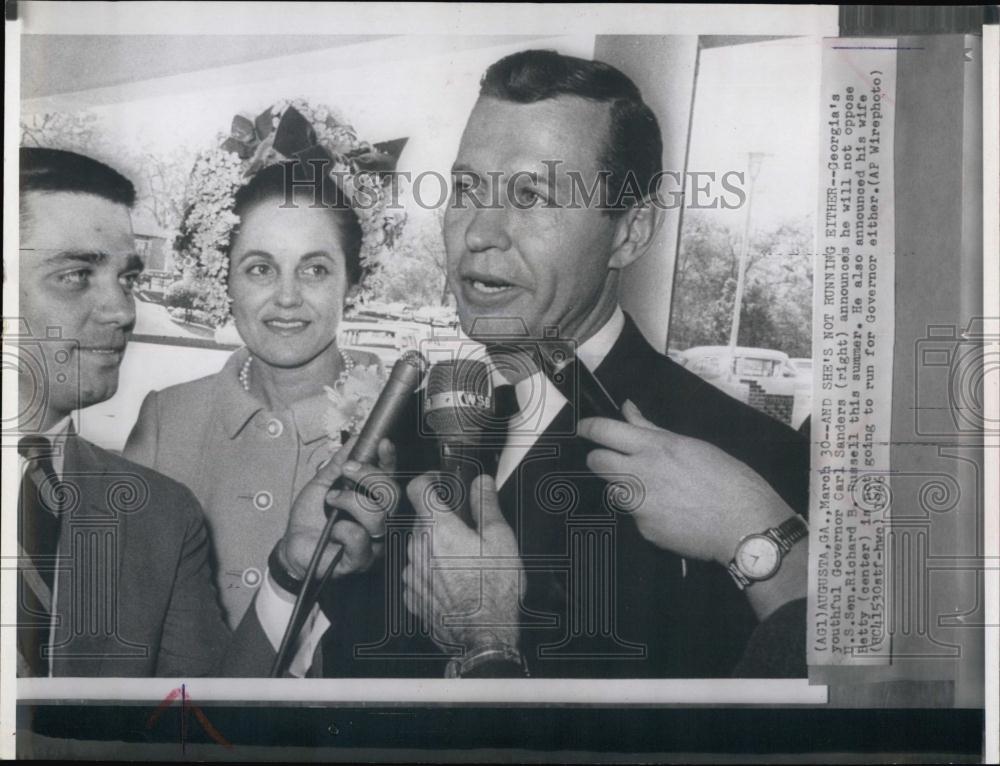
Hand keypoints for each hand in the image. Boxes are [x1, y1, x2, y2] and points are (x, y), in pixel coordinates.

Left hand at [279, 436, 398, 580]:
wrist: (292, 546)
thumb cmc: (309, 518)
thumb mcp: (322, 484)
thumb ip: (339, 464)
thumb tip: (354, 441)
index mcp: (373, 500)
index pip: (390, 478)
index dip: (390, 460)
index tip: (382, 443)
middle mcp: (380, 519)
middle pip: (392, 494)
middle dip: (369, 475)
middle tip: (346, 470)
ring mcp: (374, 541)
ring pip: (379, 515)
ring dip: (351, 502)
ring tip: (331, 501)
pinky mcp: (361, 559)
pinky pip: (360, 538)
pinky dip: (344, 529)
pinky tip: (334, 530)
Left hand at [402, 473, 523, 652]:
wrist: (483, 635)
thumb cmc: (494, 589)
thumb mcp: (500, 539)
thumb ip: (486, 504)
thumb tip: (481, 483)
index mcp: (438, 527)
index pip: (417, 488)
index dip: (430, 481)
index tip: (441, 484)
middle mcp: (417, 547)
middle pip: (422, 519)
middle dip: (442, 520)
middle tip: (468, 532)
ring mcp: (411, 572)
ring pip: (419, 546)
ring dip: (436, 547)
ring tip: (464, 562)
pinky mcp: (411, 594)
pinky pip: (418, 572)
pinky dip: (431, 571)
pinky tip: (454, 581)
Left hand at [578, 400, 794, 565]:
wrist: (745, 525)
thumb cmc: (728, 480)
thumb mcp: (692, 445)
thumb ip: (653, 429)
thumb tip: (628, 408)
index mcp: (655, 447)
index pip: (603, 431)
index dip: (588, 428)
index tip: (584, 428)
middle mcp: (641, 474)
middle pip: (596, 462)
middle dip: (599, 458)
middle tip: (614, 461)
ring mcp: (640, 504)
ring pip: (614, 491)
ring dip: (626, 489)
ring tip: (657, 492)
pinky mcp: (645, 529)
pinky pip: (636, 517)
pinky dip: (648, 514)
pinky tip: (672, 514)